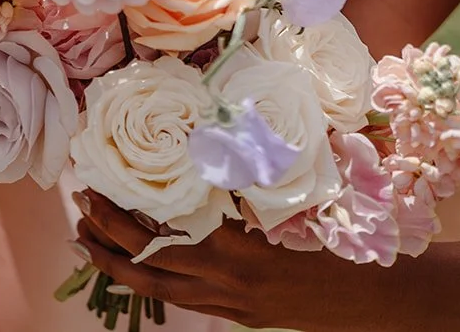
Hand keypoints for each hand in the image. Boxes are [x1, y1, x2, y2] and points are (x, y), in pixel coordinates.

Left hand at [74, 191, 376, 330]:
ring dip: (118, 263)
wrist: (381, 301)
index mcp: (238, 251)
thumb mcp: (295, 203)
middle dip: (106, 234)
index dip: (122, 211)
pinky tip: (132, 261)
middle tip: (78, 203)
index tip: (95, 182)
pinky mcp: (237, 314)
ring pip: (157, 289)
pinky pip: (181, 296)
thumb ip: (247, 183)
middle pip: (146, 264)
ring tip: (86, 239)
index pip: (162, 234)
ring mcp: (230, 305)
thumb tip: (206, 146)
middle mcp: (227, 284)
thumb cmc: (347, 243)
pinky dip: (151, 277)